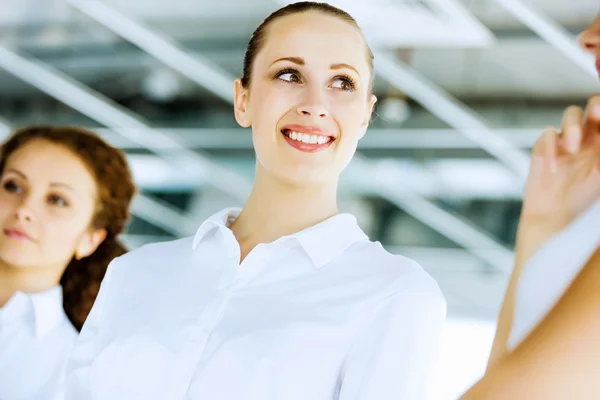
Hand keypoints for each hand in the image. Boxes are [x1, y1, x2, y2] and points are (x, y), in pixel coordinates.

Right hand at [517, 96, 599, 254]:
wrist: (556, 223)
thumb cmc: (584, 206)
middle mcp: (590, 139)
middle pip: (595, 105)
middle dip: (597, 106)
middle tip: (598, 116)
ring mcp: (566, 143)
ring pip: (571, 114)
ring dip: (573, 126)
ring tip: (572, 147)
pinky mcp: (544, 150)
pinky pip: (547, 136)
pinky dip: (551, 148)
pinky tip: (554, 168)